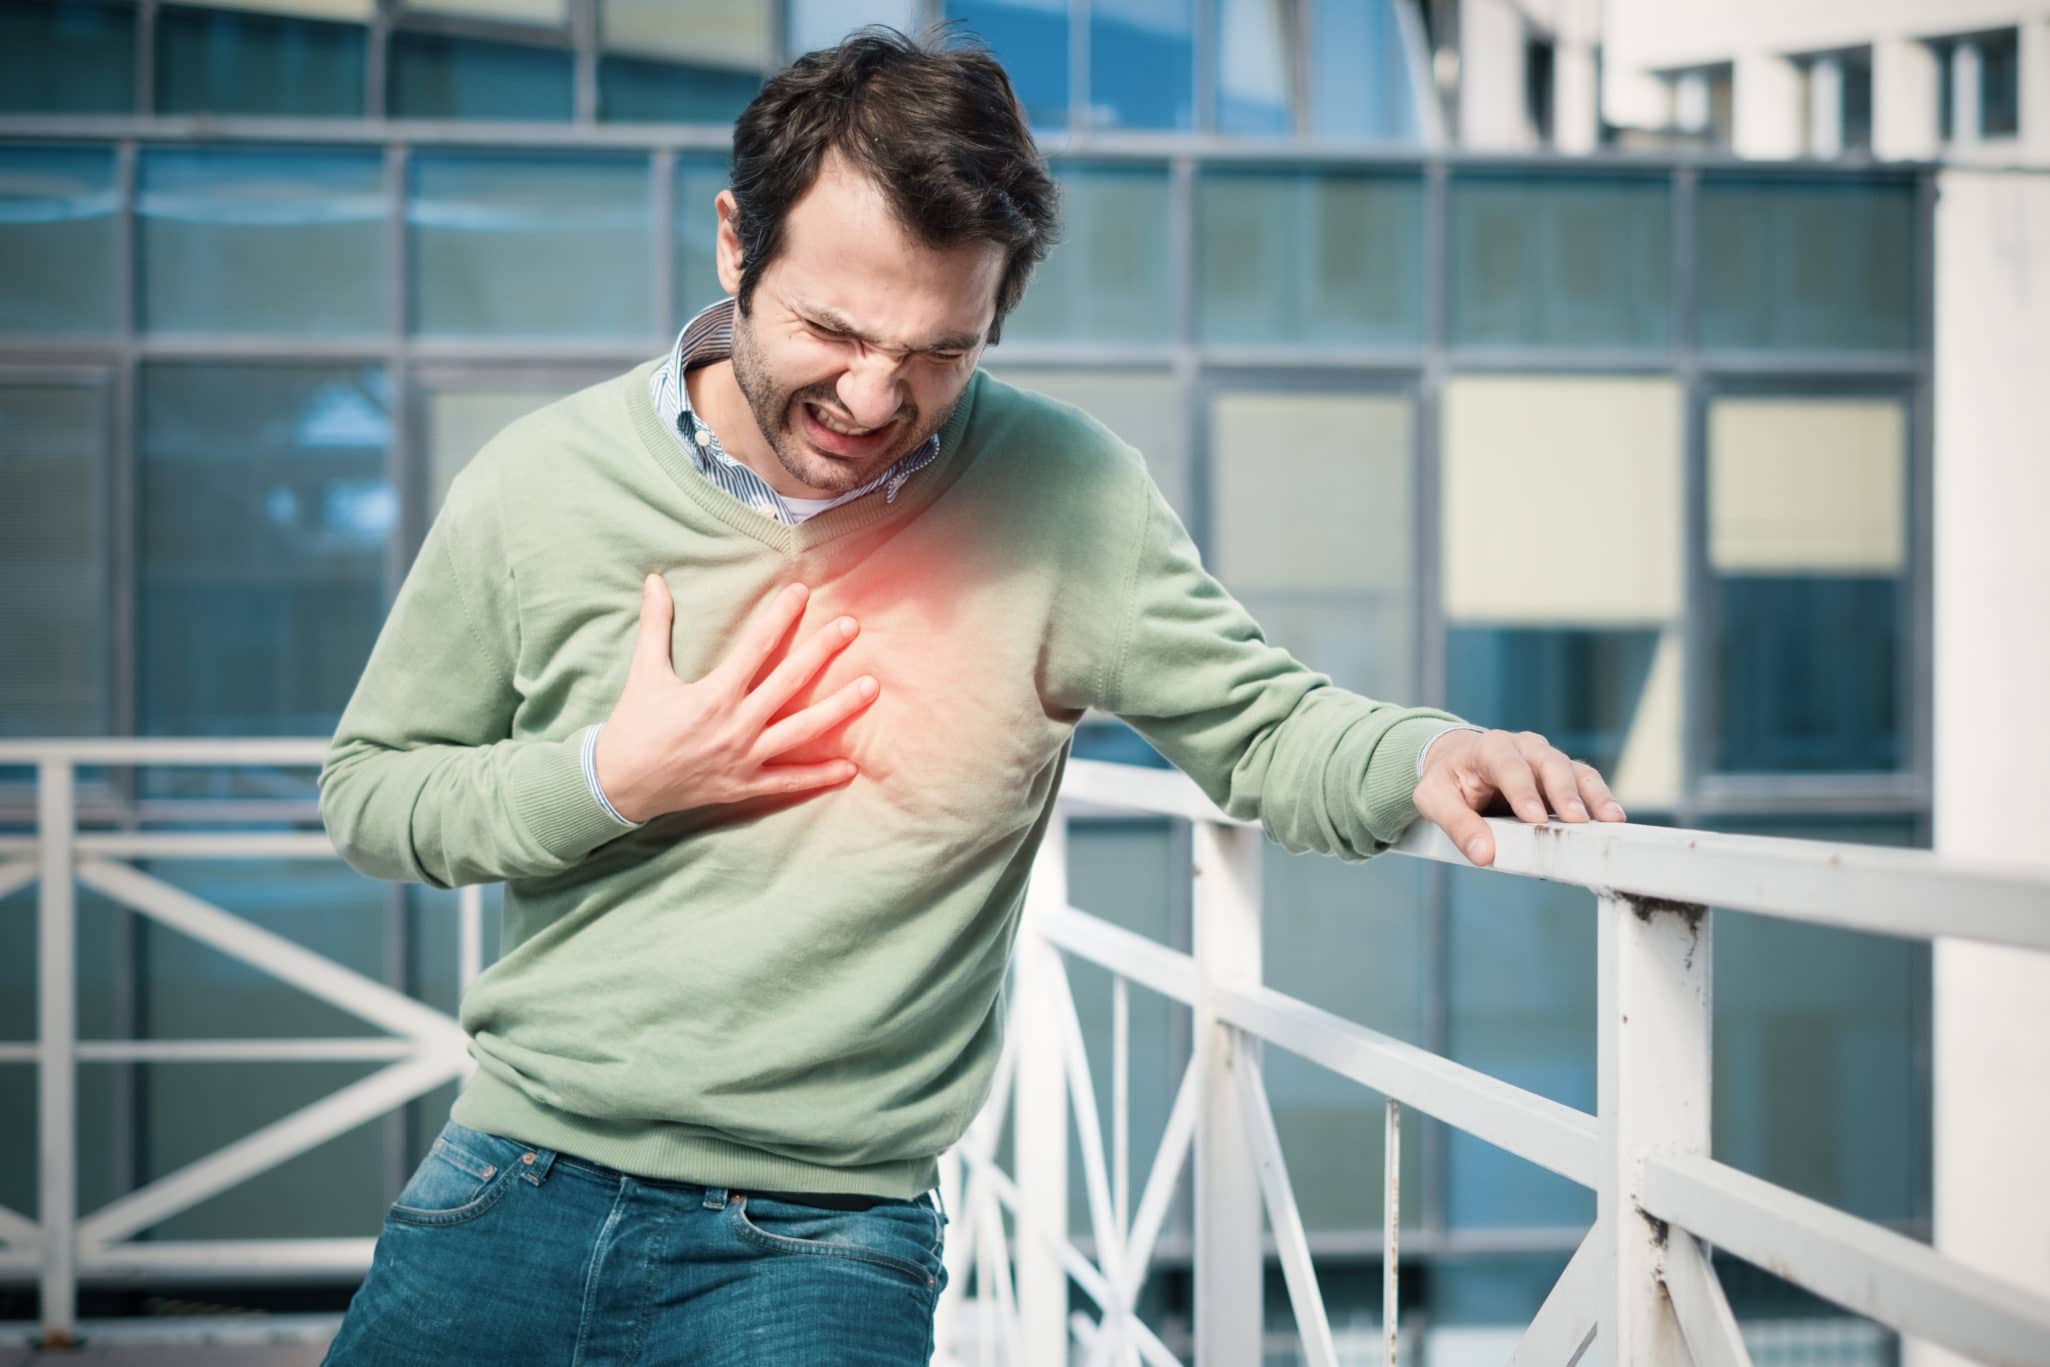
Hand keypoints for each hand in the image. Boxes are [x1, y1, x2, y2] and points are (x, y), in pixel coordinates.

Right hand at [592, 576, 878, 823]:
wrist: (619, 785)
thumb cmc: (634, 725)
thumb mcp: (645, 672)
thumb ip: (655, 625)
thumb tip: (654, 580)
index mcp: (713, 694)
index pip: (757, 646)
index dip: (781, 616)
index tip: (803, 591)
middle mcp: (735, 725)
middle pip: (790, 682)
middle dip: (823, 650)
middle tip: (852, 626)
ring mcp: (744, 758)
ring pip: (801, 731)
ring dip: (839, 709)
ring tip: (871, 687)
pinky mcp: (745, 785)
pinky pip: (789, 781)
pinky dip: (819, 776)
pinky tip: (851, 767)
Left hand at [1412, 729, 1625, 866]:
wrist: (1458, 762)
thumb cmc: (1447, 781)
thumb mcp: (1435, 800)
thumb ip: (1457, 825)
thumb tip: (1484, 854)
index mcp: (1489, 748)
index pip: (1508, 766)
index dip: (1522, 790)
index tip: (1534, 818)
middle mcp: (1523, 747)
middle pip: (1549, 763)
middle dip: (1563, 792)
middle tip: (1575, 821)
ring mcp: (1546, 758)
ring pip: (1574, 770)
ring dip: (1591, 796)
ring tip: (1607, 821)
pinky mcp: (1561, 774)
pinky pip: (1585, 782)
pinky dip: (1599, 798)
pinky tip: (1611, 819)